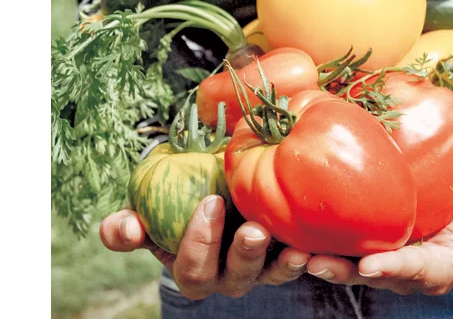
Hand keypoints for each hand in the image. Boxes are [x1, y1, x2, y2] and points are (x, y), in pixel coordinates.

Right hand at [99, 195, 310, 299]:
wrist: (212, 192)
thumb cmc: (176, 203)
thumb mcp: (148, 211)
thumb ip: (128, 225)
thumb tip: (125, 229)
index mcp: (192, 267)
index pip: (192, 269)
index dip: (198, 243)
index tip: (210, 202)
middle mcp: (226, 275)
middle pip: (234, 278)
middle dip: (243, 255)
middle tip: (252, 230)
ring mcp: (258, 268)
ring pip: (269, 275)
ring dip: (279, 263)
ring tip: (293, 247)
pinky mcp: (283, 255)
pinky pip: (294, 262)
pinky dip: (302, 256)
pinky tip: (310, 244)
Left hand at [306, 175, 452, 295]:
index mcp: (438, 266)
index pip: (414, 270)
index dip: (393, 269)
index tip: (370, 266)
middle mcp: (406, 267)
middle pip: (371, 273)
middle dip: (343, 270)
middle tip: (314, 263)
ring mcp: (385, 252)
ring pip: (349, 261)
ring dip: (323, 257)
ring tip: (294, 251)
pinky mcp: (370, 234)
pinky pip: (344, 239)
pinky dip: (320, 236)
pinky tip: (295, 226)